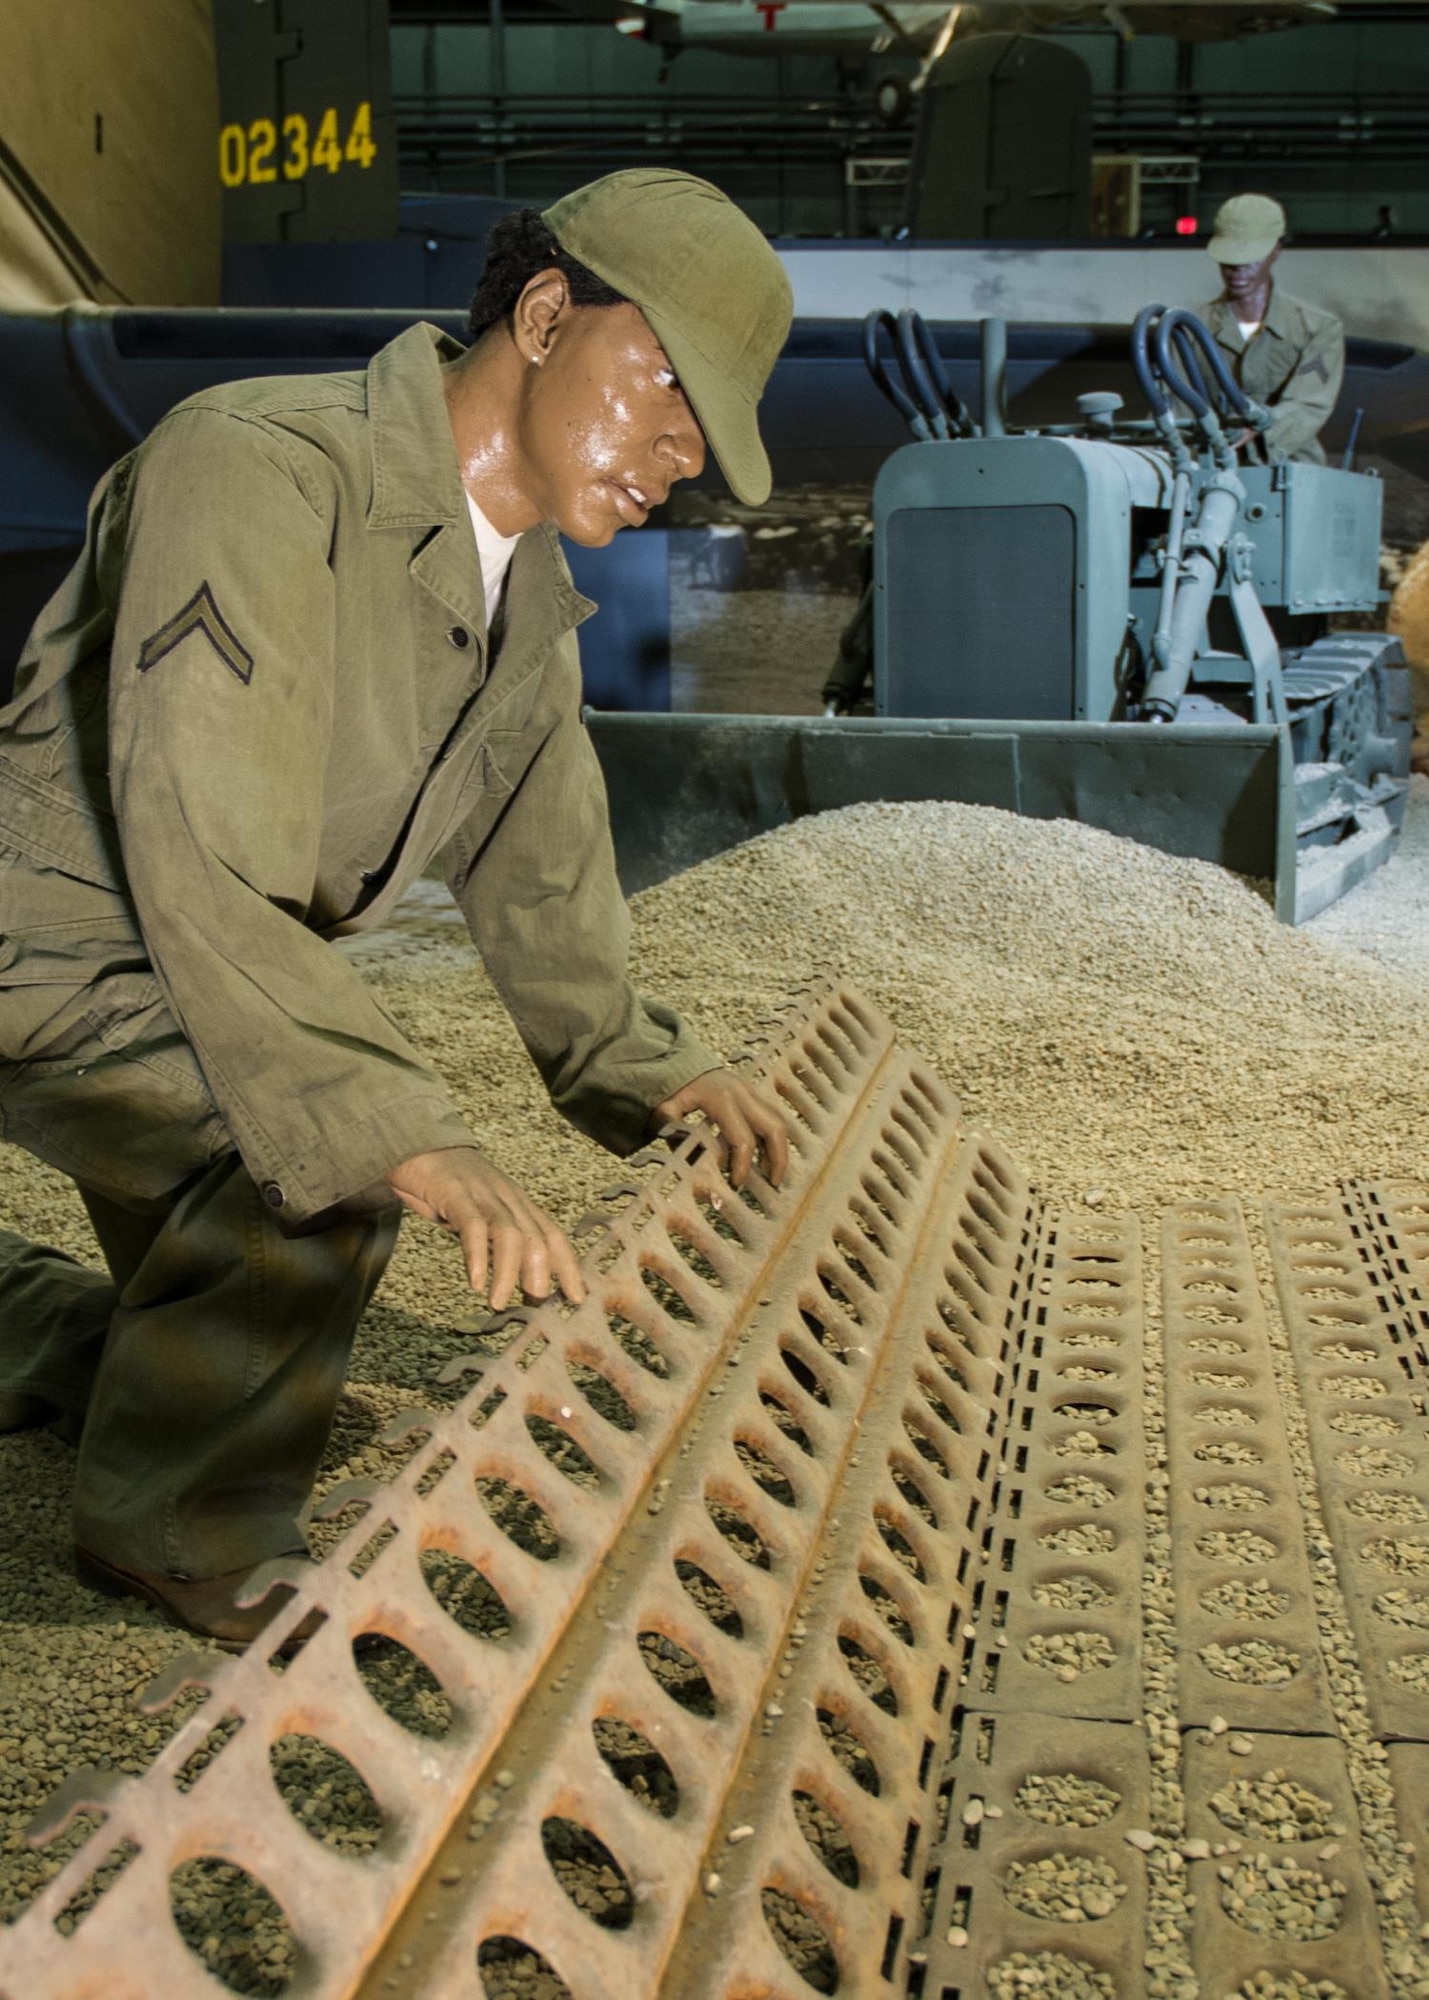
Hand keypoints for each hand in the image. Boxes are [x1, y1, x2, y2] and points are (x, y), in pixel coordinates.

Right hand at [385, 1147, 585, 1308]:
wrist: (414, 1144)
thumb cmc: (448, 1187)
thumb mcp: (480, 1216)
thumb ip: (496, 1242)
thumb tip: (513, 1280)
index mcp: (517, 1203)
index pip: (552, 1235)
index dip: (567, 1267)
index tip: (577, 1297)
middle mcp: (507, 1197)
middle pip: (536, 1236)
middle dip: (541, 1273)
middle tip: (536, 1306)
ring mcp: (482, 1193)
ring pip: (509, 1233)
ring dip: (508, 1272)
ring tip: (499, 1303)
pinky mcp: (454, 1192)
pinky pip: (472, 1225)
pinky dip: (477, 1255)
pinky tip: (475, 1280)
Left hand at [654, 1068, 788, 1189]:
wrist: (681, 1060)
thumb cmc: (673, 1088)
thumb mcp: (665, 1109)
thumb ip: (674, 1133)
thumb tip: (690, 1161)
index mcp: (722, 1099)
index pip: (743, 1139)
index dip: (742, 1166)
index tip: (734, 1184)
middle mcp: (743, 1094)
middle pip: (774, 1128)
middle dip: (778, 1159)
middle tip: (772, 1183)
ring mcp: (752, 1092)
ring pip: (778, 1122)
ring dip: (779, 1150)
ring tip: (770, 1175)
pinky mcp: (754, 1094)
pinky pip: (771, 1118)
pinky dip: (772, 1139)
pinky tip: (764, 1159)